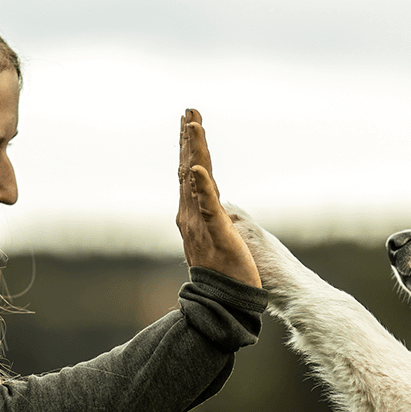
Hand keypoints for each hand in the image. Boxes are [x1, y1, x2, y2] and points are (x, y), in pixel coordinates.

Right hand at [177, 109, 260, 287]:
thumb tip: (207, 203)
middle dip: (188, 138)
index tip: (188, 120)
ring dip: (194, 152)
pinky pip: (208, 206)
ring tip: (193, 126)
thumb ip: (207, 215)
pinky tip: (198, 168)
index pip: (188, 172)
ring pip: (196, 181)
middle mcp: (191, 215)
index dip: (188, 145)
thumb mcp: (211, 236)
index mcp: (192, 214)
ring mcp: (202, 224)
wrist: (222, 301)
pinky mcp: (217, 233)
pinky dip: (202, 186)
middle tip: (189, 110)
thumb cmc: (222, 271)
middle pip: (188, 168)